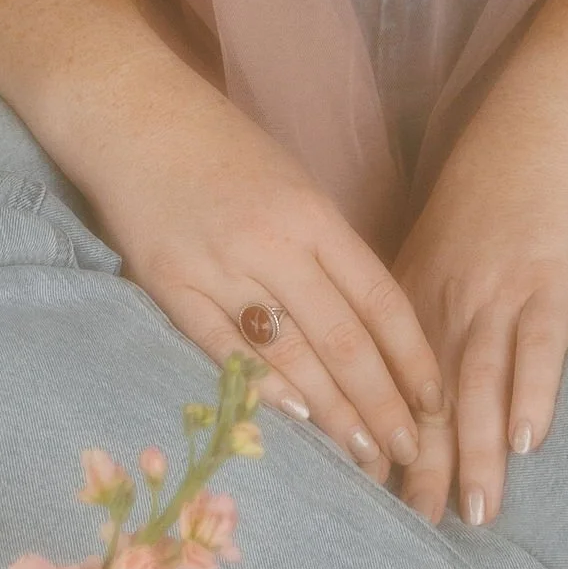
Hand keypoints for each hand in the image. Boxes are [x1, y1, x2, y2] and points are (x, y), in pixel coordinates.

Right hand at [78, 53, 443, 483]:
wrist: (131, 113)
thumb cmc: (220, 147)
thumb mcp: (291, 183)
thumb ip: (325, 248)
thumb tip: (367, 323)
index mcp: (313, 214)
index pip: (379, 299)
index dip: (412, 357)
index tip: (436, 403)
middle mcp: (274, 243)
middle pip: (343, 337)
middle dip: (381, 402)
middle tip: (409, 452)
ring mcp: (220, 265)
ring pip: (291, 353)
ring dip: (331, 411)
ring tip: (362, 455)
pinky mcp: (169, 283)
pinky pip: (221, 347)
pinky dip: (259, 386)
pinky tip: (291, 420)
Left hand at [391, 116, 567, 526]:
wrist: (537, 137)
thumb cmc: (485, 202)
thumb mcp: (429, 254)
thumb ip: (414, 317)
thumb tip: (396, 388)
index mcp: (411, 300)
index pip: (388, 387)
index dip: (382, 445)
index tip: (372, 503)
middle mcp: (448, 304)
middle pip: (431, 400)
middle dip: (423, 468)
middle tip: (417, 531)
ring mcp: (500, 296)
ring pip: (480, 385)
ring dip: (477, 452)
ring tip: (475, 512)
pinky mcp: (552, 286)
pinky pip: (541, 347)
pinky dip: (534, 392)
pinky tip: (529, 441)